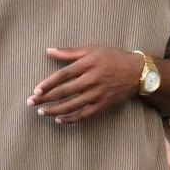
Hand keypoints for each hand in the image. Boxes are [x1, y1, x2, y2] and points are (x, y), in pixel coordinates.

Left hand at [27, 46, 141, 123]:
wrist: (138, 72)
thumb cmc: (113, 57)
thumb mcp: (92, 49)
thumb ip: (69, 52)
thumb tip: (48, 50)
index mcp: (88, 64)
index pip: (63, 75)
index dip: (48, 83)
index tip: (36, 90)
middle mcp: (92, 79)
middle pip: (65, 91)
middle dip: (45, 98)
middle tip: (31, 103)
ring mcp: (98, 93)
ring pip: (72, 105)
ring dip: (55, 110)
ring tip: (42, 112)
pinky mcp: (104, 104)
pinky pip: (85, 114)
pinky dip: (71, 119)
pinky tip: (59, 120)